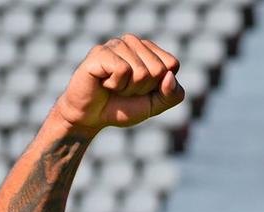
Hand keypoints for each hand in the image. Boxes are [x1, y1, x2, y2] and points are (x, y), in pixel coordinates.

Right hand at [52, 34, 185, 131]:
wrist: (91, 117)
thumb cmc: (123, 106)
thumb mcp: (155, 105)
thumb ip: (172, 95)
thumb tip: (169, 75)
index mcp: (149, 50)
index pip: (172, 64)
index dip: (160, 86)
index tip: (142, 89)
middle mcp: (133, 42)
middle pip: (158, 69)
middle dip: (143, 88)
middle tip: (125, 90)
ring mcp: (116, 44)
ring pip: (141, 71)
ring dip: (127, 88)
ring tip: (113, 86)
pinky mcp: (101, 52)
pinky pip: (123, 70)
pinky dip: (115, 84)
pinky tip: (104, 82)